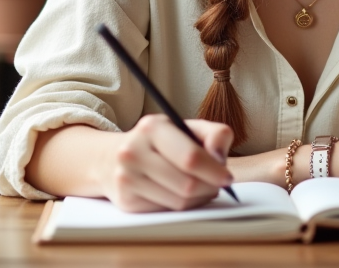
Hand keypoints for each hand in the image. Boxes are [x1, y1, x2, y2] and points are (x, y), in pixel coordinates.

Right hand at [104, 115, 233, 212]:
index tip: (227, 177)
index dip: (214, 171)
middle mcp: (133, 152)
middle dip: (210, 187)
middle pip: (187, 185)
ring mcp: (126, 178)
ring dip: (199, 199)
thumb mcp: (185, 127)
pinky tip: (182, 194)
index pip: (191, 157)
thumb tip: (220, 157)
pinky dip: (182, 206)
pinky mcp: (126, 201)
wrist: (112, 158)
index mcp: (152, 128)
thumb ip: (213, 134)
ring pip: (179, 202)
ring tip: (202, 188)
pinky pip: (167, 211)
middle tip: (217, 185)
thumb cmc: (158, 143)